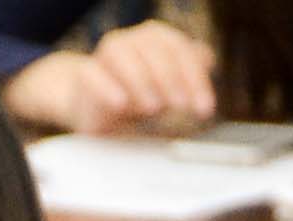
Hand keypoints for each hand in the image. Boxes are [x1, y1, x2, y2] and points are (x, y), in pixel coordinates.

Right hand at [88, 18, 220, 132]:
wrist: (96, 107)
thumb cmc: (138, 95)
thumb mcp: (170, 88)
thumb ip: (190, 73)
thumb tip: (207, 58)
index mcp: (155, 40)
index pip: (179, 48)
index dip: (194, 78)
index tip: (204, 108)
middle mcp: (130, 42)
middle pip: (151, 49)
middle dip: (170, 78)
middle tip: (181, 106)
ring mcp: (106, 56)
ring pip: (120, 53)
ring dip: (140, 79)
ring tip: (153, 107)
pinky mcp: (85, 76)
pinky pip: (92, 73)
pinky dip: (107, 87)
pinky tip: (120, 104)